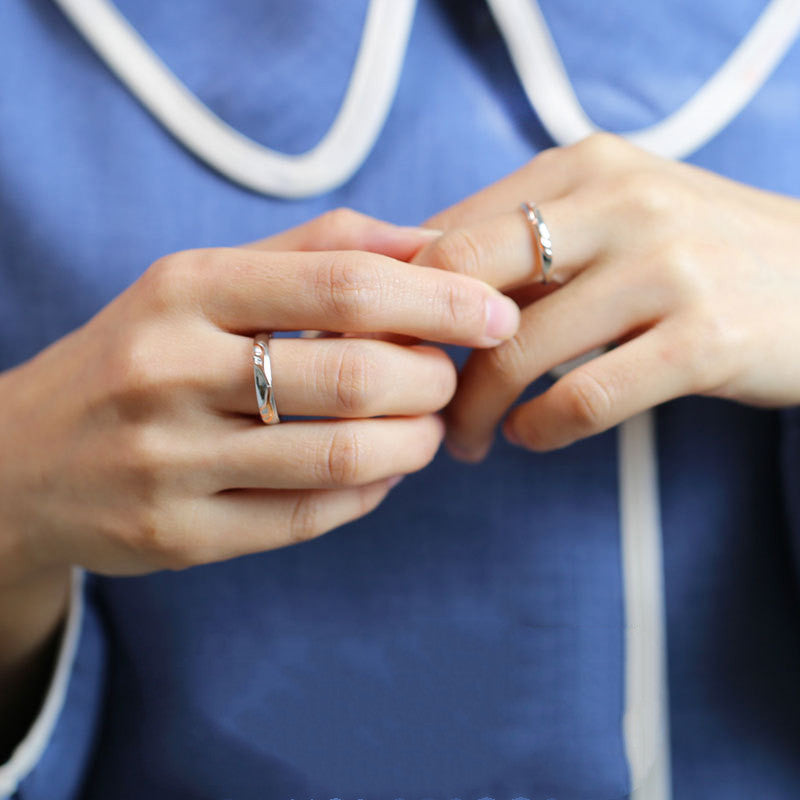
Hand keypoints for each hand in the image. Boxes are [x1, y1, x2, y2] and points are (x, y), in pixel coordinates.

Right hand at [0, 209, 519, 581]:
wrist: (26, 457)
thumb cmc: (141, 354)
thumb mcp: (205, 281)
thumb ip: (316, 252)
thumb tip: (430, 243)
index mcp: (184, 290)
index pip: (344, 284)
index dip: (440, 299)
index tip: (495, 312)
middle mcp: (169, 373)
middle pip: (356, 374)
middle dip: (434, 378)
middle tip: (452, 376)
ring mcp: (170, 463)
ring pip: (343, 454)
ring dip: (415, 440)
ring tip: (427, 425)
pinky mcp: (180, 536)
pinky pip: (311, 517)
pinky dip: (372, 492)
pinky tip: (382, 470)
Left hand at [413, 133, 799, 457]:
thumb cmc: (691, 255)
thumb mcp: (609, 215)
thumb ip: (521, 238)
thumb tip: (413, 278)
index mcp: (582, 167)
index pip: (449, 232)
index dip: (401, 302)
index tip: (390, 350)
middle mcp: (620, 202)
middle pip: (465, 276)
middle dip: (419, 351)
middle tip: (415, 398)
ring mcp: (666, 267)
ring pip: (516, 352)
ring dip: (474, 413)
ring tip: (468, 438)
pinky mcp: (704, 338)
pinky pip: (583, 399)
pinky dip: (538, 431)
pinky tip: (530, 436)